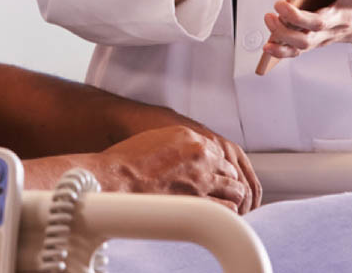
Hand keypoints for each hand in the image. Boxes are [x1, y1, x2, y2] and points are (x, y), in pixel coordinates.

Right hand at [86, 126, 255, 213]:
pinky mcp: (200, 201)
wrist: (117, 178)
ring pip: (235, 189)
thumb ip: (179, 145)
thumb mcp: (157, 138)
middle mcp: (200, 155)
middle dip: (227, 181)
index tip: (213, 175)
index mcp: (190, 137)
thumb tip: (188, 157)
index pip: (219, 152)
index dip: (218, 167)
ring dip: (231, 197)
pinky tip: (218, 215)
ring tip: (225, 204)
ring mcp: (202, 178)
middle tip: (220, 190)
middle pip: (230, 170)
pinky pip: (227, 209)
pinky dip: (227, 213)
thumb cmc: (128, 160)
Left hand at [263, 0, 351, 58]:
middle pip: (319, 23)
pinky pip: (299, 51)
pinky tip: (267, 46)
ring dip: (284, 34)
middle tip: (279, 4)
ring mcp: (329, 34)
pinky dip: (282, 51)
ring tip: (269, 18)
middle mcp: (341, 19)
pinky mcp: (318, 42)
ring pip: (307, 41)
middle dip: (296, 17)